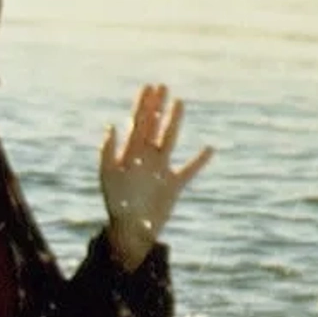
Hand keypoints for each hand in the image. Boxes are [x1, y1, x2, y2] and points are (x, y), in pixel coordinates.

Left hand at [100, 83, 213, 270]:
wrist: (130, 230)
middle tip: (162, 86)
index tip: (148, 87)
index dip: (142, 105)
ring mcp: (160, 169)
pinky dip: (199, 160)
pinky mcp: (173, 185)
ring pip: (169, 140)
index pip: (136, 123)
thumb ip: (108, 151)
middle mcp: (145, 157)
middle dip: (156, 107)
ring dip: (174, 122)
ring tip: (180, 103)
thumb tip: (112, 126)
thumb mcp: (107, 176)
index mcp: (129, 153)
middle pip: (152, 126)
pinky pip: (189, 170)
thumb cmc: (116, 205)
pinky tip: (210, 148)